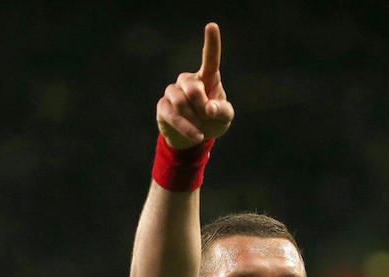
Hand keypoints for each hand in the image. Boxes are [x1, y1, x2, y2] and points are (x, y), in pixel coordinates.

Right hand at [156, 22, 234, 148]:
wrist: (194, 138)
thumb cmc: (212, 121)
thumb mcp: (225, 118)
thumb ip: (222, 111)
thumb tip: (209, 108)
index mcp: (207, 78)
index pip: (210, 59)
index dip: (211, 43)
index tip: (212, 26)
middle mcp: (189, 81)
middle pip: (191, 86)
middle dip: (201, 104)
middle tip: (208, 116)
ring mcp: (174, 92)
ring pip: (180, 101)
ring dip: (193, 118)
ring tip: (201, 129)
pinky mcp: (163, 106)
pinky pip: (171, 114)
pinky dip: (185, 127)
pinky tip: (195, 135)